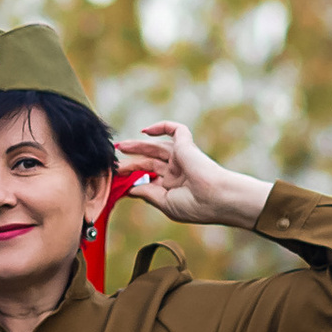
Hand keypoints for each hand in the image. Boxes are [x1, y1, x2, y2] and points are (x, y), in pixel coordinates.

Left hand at [112, 119, 264, 230]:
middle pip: (149, 162)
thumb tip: (129, 188)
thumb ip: (147, 193)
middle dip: (131, 161)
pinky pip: (175, 129)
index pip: (149, 178)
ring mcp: (181, 157)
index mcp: (173, 186)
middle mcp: (177, 171)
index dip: (133, 178)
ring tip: (120, 147)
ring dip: (138, 146)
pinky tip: (145, 131)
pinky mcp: (186, 145)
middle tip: (114, 161)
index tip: (116, 180)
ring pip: (156, 147)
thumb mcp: (165, 203)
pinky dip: (161, 126)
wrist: (217, 198)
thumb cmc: (195, 206)